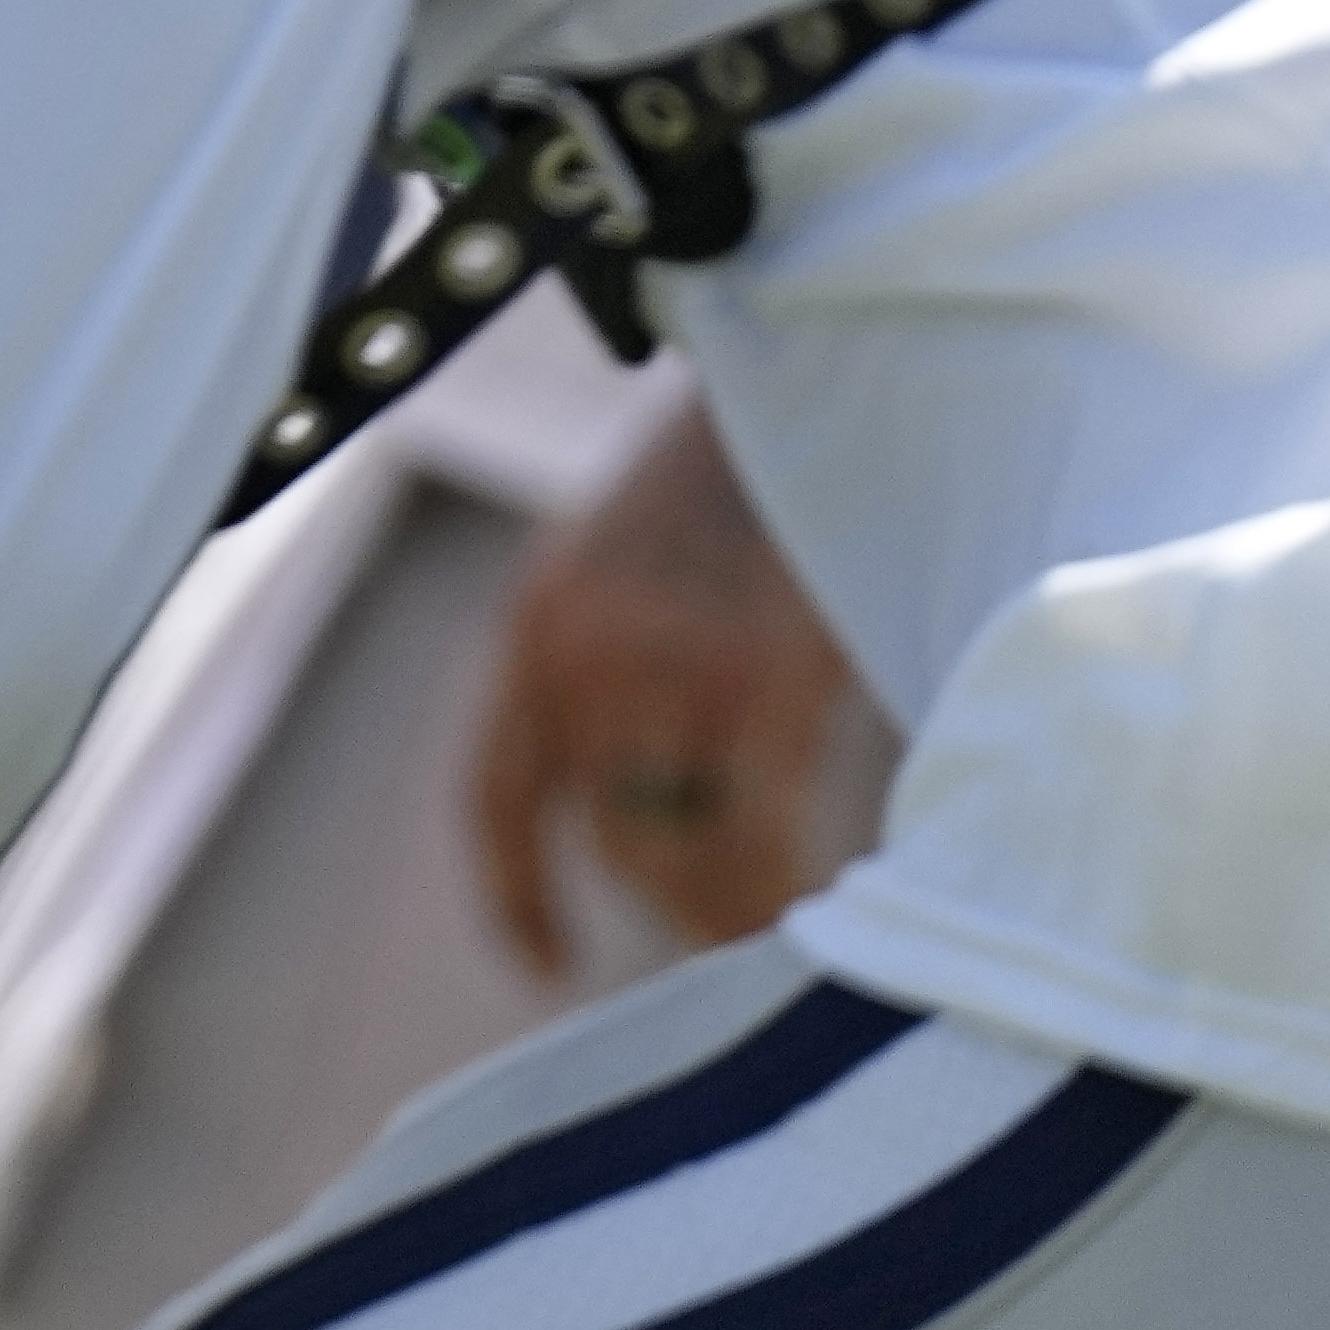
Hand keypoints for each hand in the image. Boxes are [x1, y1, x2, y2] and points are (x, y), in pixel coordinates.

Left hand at [467, 399, 867, 977]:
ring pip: (687, 853)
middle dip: (681, 895)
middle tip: (746, 921)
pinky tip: (828, 908)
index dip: (517, 888)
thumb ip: (622, 668)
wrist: (803, 365)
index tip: (545, 963)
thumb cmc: (736, 475)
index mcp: (536, 629)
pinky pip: (763, 836)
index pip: (501, 793)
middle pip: (615, 843)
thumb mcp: (626, 562)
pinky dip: (790, 883)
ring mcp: (663, 674)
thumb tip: (666, 801)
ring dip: (740, 899)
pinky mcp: (755, 685)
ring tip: (796, 912)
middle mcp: (575, 659)